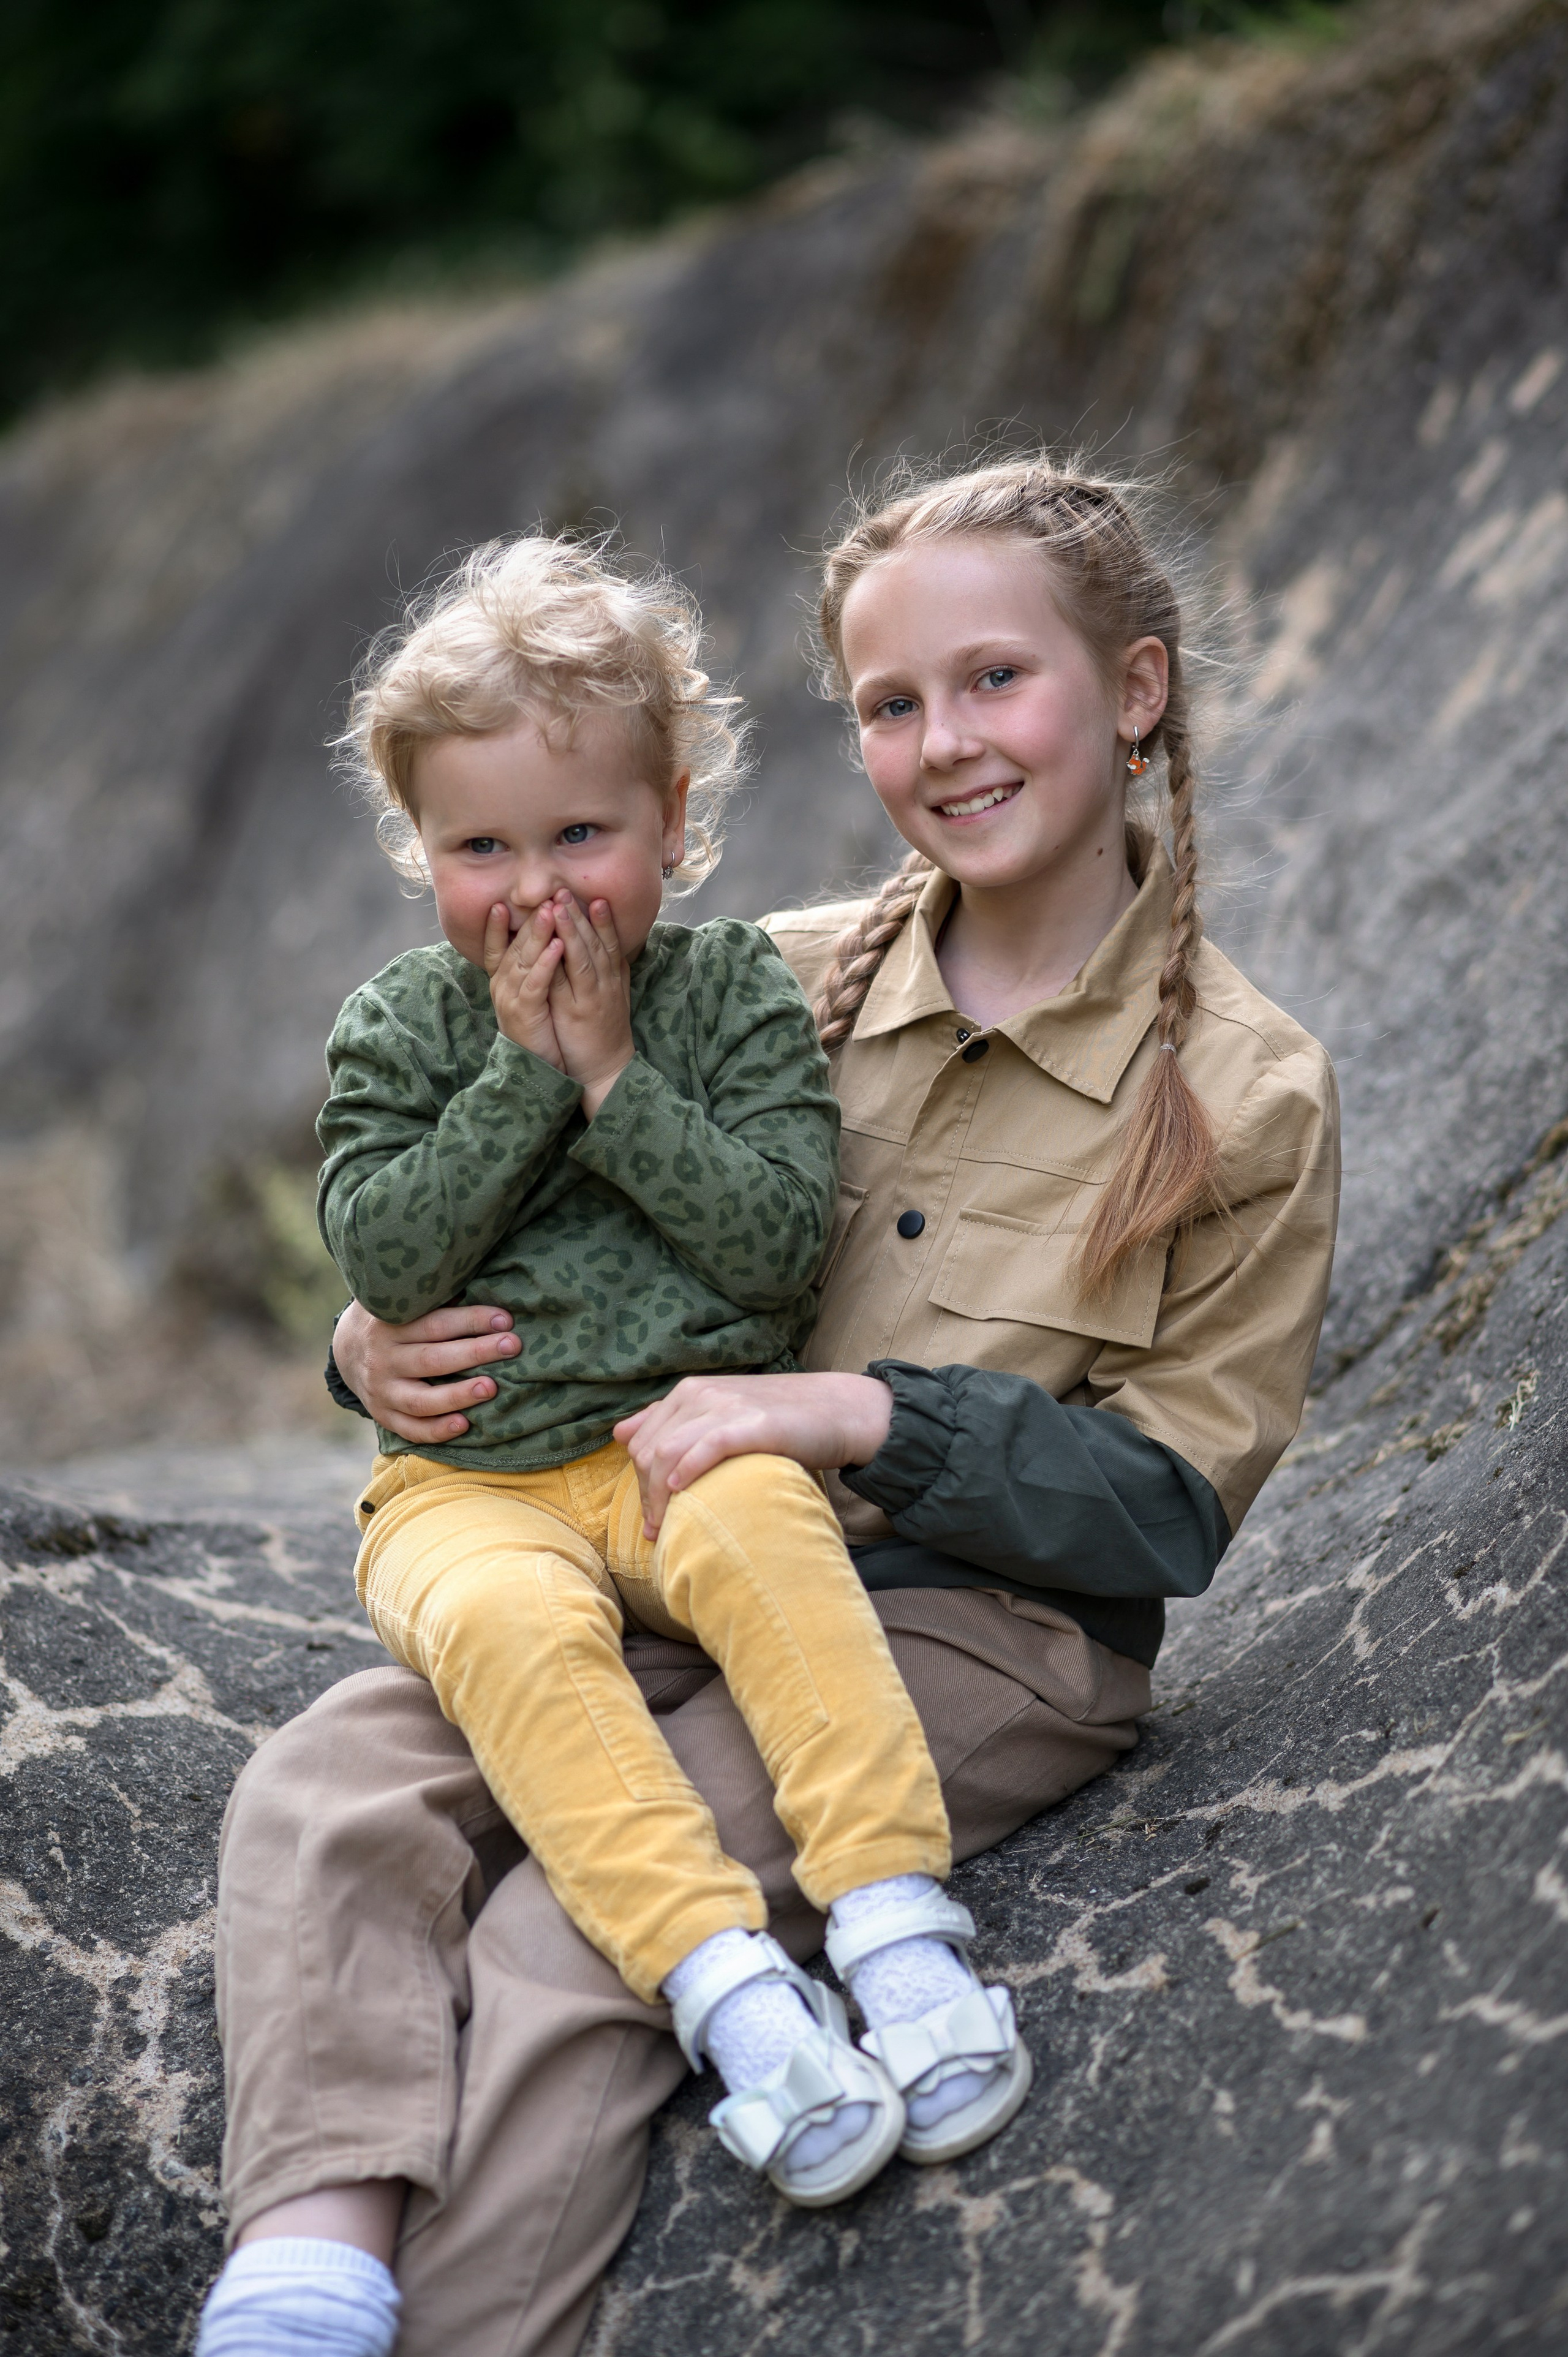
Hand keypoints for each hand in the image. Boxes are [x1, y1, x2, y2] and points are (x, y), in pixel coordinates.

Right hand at [334, 1299, 520, 1443]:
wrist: (347, 1349)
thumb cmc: (393, 1317)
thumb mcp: (400, 1298)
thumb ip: (429, 1294)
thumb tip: (475, 1274)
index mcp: (390, 1325)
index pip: (435, 1323)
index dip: (471, 1320)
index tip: (505, 1319)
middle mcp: (383, 1358)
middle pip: (432, 1359)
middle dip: (475, 1353)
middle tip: (512, 1346)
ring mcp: (381, 1390)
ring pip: (420, 1399)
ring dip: (457, 1395)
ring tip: (491, 1388)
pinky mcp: (383, 1414)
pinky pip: (410, 1428)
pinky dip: (436, 1430)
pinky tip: (464, 1425)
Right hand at [484, 900, 564, 1065]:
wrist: (544, 1067)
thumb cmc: (543, 1026)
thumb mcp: (535, 992)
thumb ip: (534, 966)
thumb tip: (545, 936)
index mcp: (504, 979)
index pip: (495, 947)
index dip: (496, 926)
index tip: (501, 903)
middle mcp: (502, 986)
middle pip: (515, 946)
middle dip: (531, 920)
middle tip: (546, 896)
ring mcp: (511, 999)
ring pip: (523, 960)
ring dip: (538, 934)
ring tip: (551, 911)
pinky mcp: (525, 1014)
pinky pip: (536, 984)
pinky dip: (546, 964)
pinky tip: (558, 946)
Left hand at [546, 893, 633, 1116]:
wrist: (607, 1069)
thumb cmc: (606, 1034)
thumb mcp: (615, 998)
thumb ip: (613, 973)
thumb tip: (610, 948)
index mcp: (613, 980)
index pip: (610, 944)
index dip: (603, 920)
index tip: (596, 897)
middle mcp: (606, 984)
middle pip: (595, 943)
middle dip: (580, 916)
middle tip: (566, 890)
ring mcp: (592, 997)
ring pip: (584, 957)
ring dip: (572, 930)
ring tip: (559, 906)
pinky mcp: (577, 1012)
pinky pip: (568, 982)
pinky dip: (561, 961)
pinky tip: (552, 944)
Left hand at [614, 1371, 893, 1537]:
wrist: (836, 1410)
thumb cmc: (778, 1420)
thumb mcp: (719, 1413)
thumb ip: (671, 1421)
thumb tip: (619, 1433)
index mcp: (689, 1392)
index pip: (642, 1441)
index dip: (638, 1484)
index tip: (651, 1520)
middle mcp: (700, 1394)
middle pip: (648, 1452)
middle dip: (646, 1496)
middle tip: (656, 1532)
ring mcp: (725, 1406)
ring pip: (667, 1452)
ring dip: (659, 1497)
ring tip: (665, 1528)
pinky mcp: (751, 1423)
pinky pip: (706, 1446)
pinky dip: (688, 1469)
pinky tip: (682, 1492)